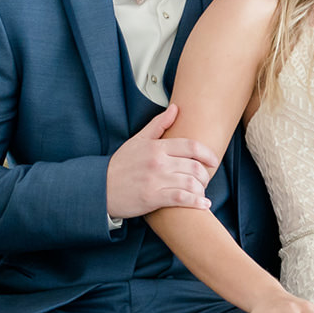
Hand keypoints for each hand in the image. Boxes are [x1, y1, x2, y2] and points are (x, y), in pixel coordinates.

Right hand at [107, 104, 220, 219]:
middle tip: (206, 179)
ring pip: (191, 183)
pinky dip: (196, 202)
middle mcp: (158, 162)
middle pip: (195, 166)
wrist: (100, 188)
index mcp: (156, 147)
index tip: (213, 161)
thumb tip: (175, 109)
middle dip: (206, 174)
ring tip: (202, 192)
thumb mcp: (137, 140)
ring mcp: (156, 180)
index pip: (192, 146)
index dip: (208, 154)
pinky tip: (203, 204)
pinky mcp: (153, 198)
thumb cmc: (119, 165)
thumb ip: (158, 125)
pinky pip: (182, 199)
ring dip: (202, 189)